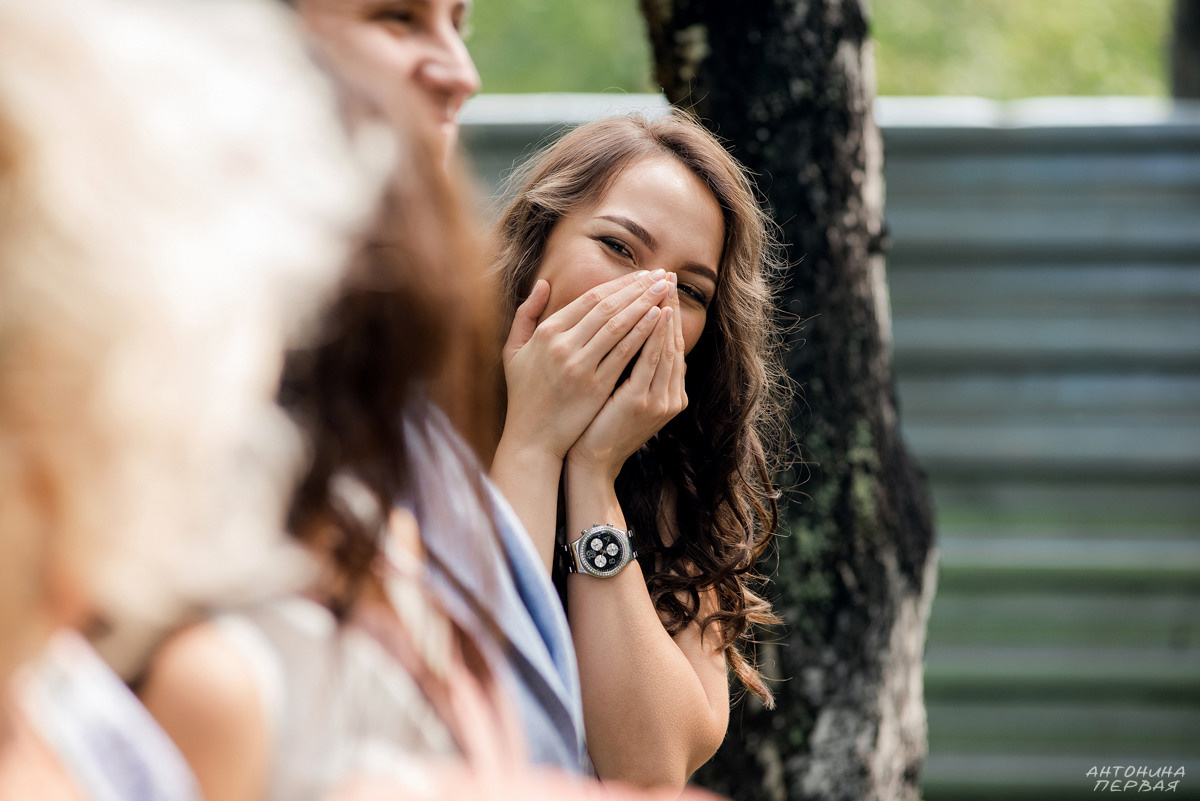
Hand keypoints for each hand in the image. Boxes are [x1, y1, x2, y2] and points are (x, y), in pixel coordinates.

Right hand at [499, 269, 671, 462]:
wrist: (532, 438)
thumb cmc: (524, 394)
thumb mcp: (515, 350)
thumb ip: (526, 314)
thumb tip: (543, 283)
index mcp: (547, 332)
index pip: (589, 298)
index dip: (618, 284)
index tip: (640, 274)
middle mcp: (562, 345)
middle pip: (608, 307)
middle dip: (638, 288)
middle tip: (661, 274)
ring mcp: (580, 366)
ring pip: (619, 326)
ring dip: (645, 304)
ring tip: (666, 290)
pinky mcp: (595, 386)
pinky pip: (624, 353)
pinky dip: (642, 333)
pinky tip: (659, 319)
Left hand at [567, 274, 686, 482]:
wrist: (590, 462)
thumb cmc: (597, 426)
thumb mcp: (619, 393)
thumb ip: (628, 365)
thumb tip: (624, 331)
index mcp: (665, 390)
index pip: (669, 343)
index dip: (667, 312)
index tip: (660, 284)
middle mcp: (670, 394)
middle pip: (673, 340)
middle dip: (669, 305)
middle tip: (668, 275)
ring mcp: (659, 399)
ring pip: (667, 347)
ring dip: (665, 313)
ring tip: (663, 284)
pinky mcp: (642, 402)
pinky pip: (651, 361)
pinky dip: (654, 335)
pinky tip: (654, 313)